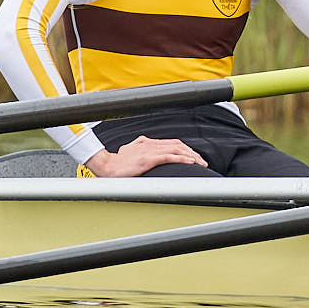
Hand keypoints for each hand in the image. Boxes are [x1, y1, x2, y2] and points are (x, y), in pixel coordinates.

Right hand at [85, 136, 207, 176]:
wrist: (105, 165)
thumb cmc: (117, 162)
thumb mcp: (131, 150)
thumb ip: (141, 148)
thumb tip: (147, 151)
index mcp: (148, 142)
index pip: (173, 143)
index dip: (186, 149)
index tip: (195, 157)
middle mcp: (151, 143)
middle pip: (178, 145)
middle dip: (193, 153)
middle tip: (202, 161)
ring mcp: (150, 151)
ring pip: (177, 150)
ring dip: (191, 156)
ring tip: (200, 163)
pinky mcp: (147, 159)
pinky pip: (169, 157)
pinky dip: (182, 159)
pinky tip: (190, 162)